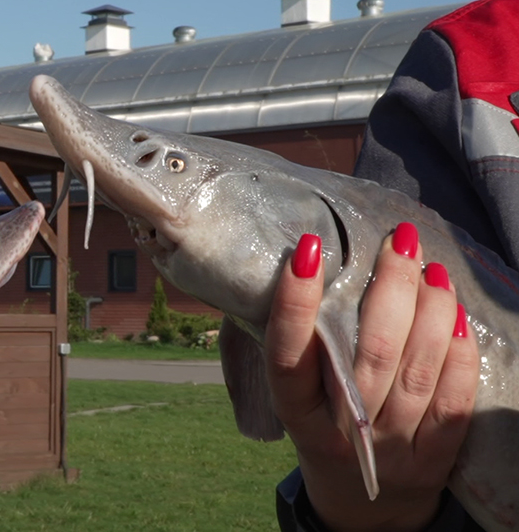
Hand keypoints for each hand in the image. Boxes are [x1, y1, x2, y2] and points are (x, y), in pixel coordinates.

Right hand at [265, 225, 479, 531]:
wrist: (360, 507)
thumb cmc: (324, 427)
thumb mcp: (299, 397)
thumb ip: (304, 346)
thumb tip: (316, 261)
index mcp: (297, 415)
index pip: (289, 357)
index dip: (295, 304)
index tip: (308, 249)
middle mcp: (343, 434)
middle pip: (370, 354)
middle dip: (388, 287)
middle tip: (397, 242)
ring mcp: (391, 448)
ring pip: (417, 369)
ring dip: (430, 309)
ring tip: (430, 267)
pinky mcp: (433, 458)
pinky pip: (453, 399)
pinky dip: (459, 352)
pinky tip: (456, 314)